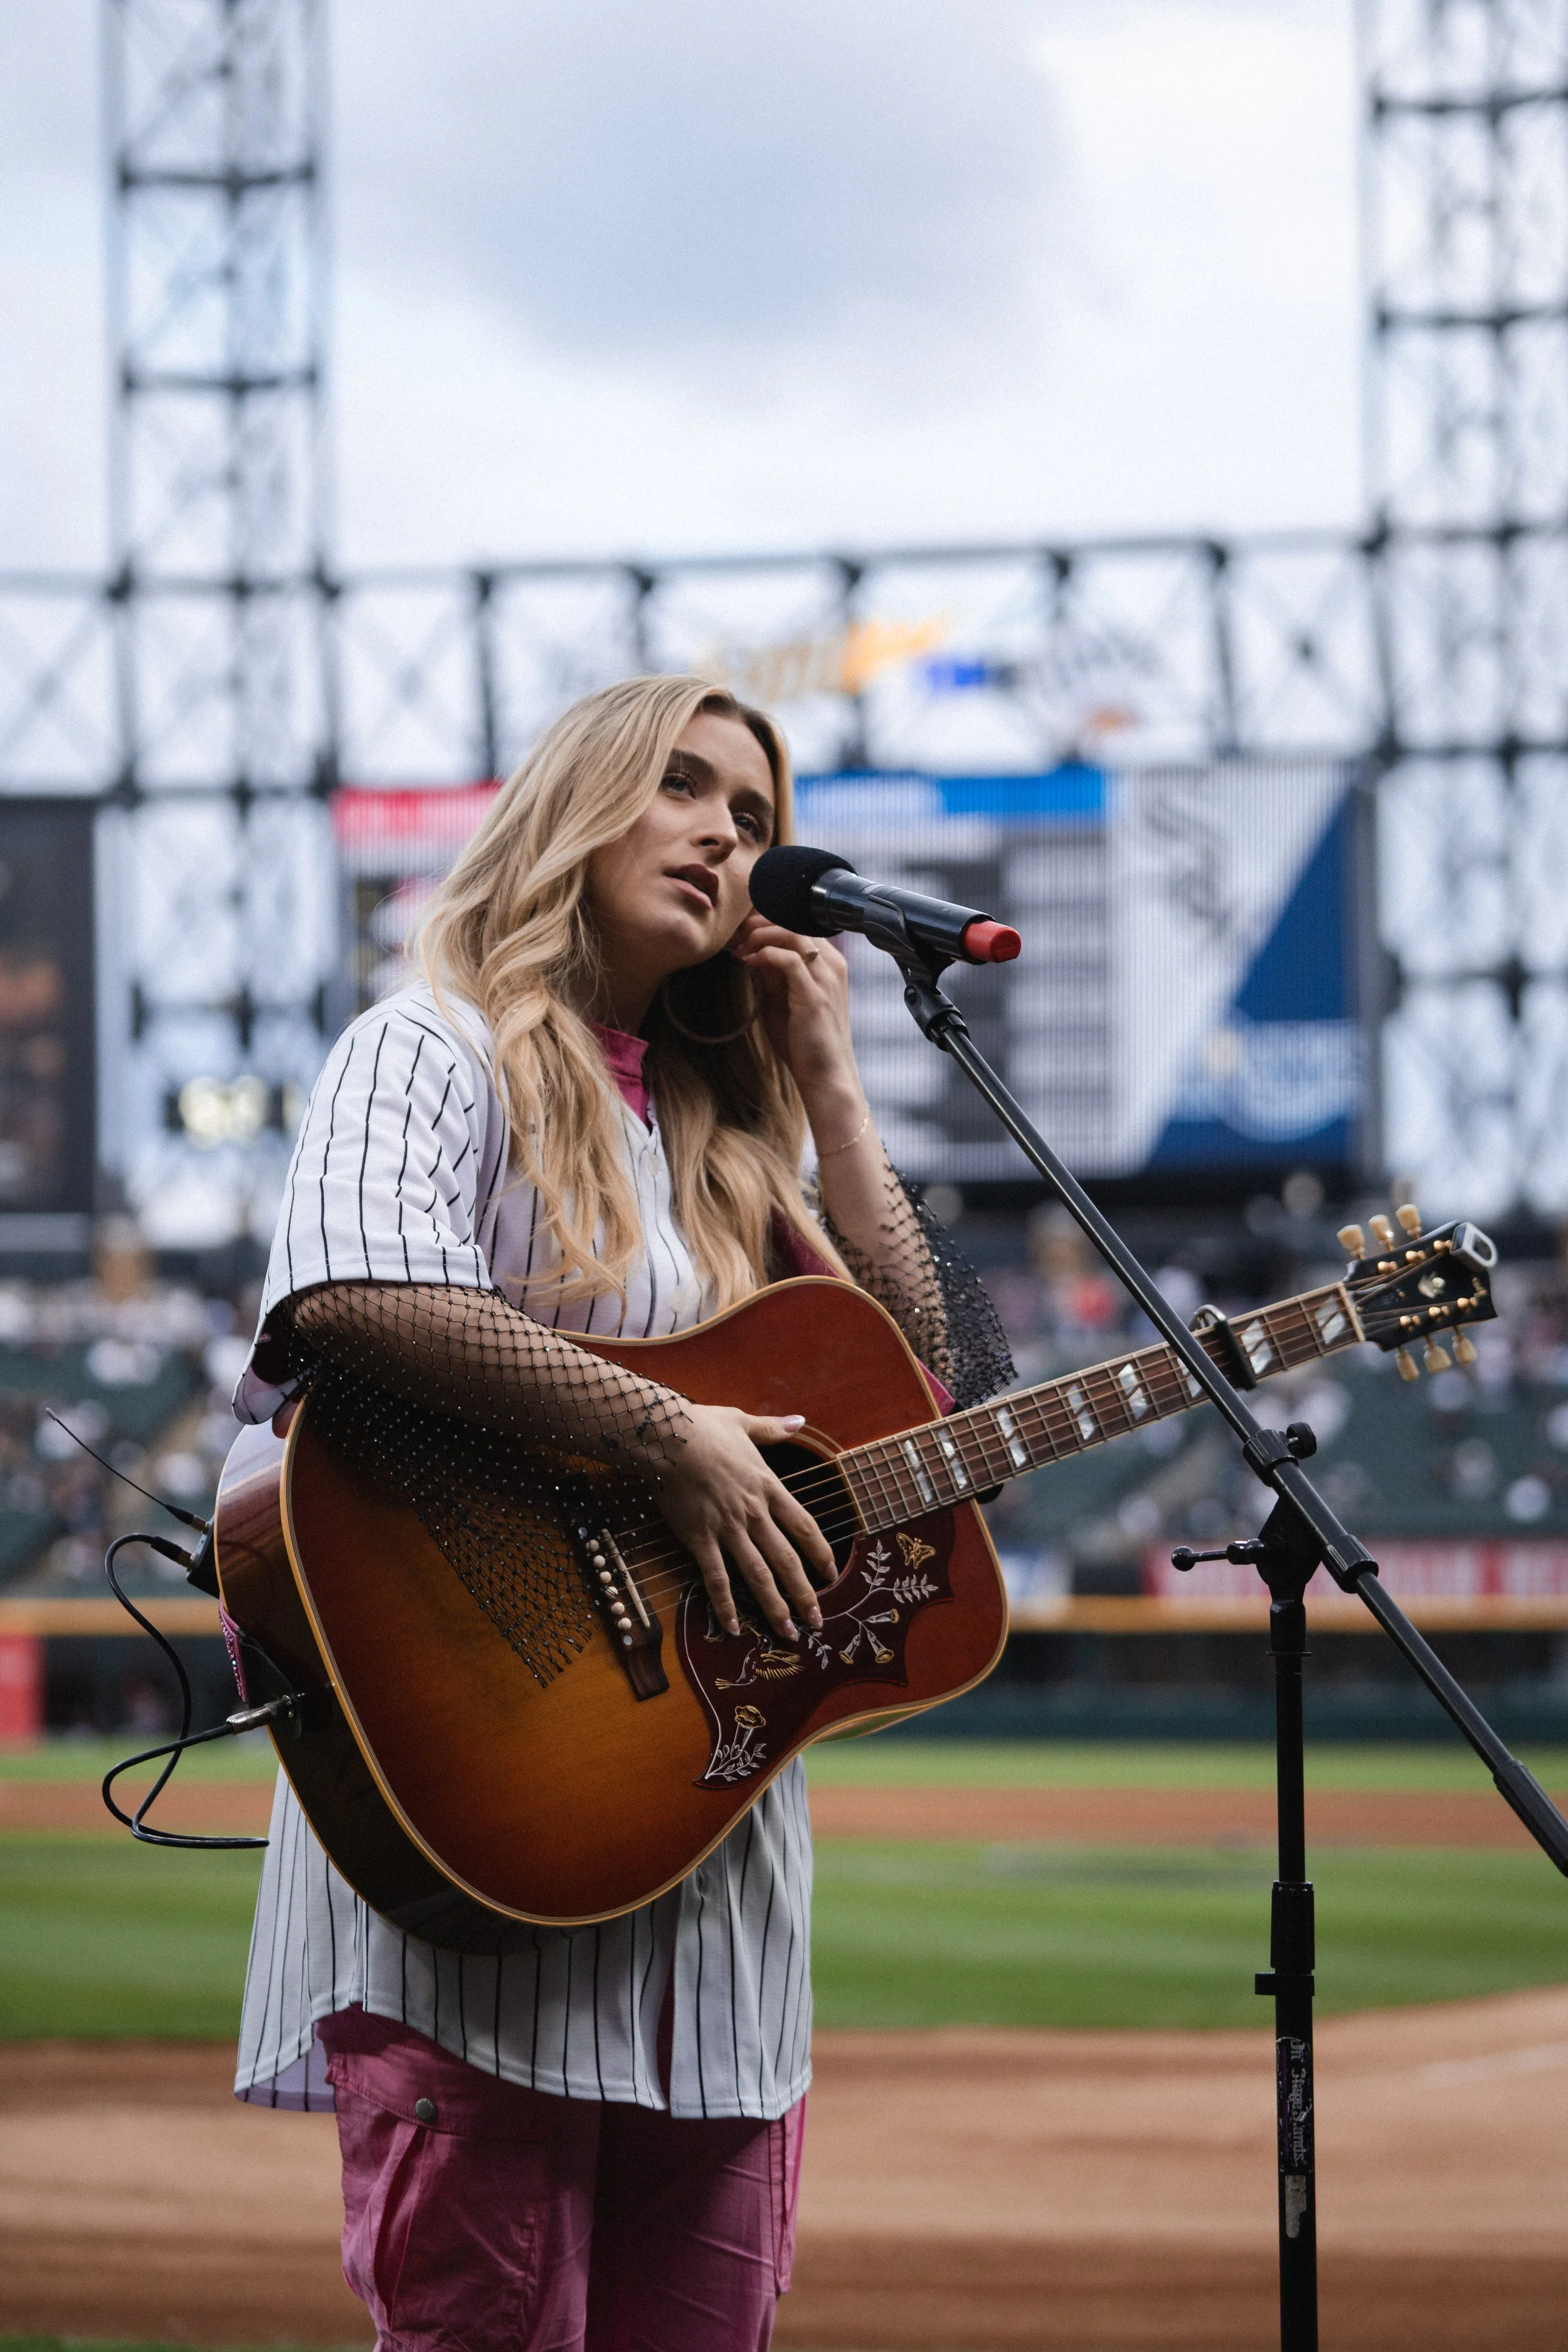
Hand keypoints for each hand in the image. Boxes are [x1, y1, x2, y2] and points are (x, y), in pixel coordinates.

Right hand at [654, 1401, 835, 1638]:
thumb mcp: (744, 1422)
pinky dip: (725, 1605)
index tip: (832, 1574)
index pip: (805, 1527)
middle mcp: (754, 1513)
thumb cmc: (702, 1427)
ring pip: (758, 1576)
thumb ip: (774, 1429)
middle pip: (787, 1560)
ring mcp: (727, 1529)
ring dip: (775, 1607)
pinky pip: (716, 1578)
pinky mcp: (699, 1539)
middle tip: (818, 1621)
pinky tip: (734, 1627)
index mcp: (768, 1487)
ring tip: (788, 1633)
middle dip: (805, 1594)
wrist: (666, 1437)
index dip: (821, 1554)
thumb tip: (800, 1422)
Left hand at [726, 912, 861, 1114]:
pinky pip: (788, 959)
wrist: (826, 1077)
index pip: (797, 922)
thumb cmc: (804, 1042)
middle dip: (757, 922)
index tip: (738, 933)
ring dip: (758, 935)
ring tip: (738, 948)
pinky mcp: (815, 994)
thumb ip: (773, 974)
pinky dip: (764, 954)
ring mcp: (826, 977)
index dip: (765, 921)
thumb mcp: (784, 999)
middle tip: (733, 936)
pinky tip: (748, 963)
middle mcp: (832, 963)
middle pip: (793, 920)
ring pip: (791, 932)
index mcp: (828, 961)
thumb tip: (752, 950)